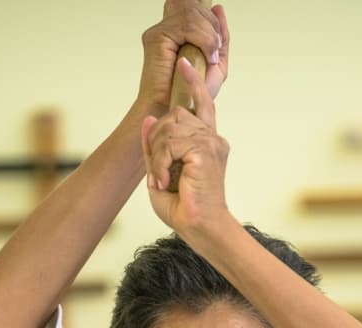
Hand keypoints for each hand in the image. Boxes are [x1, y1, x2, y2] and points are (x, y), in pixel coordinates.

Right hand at [135, 2, 229, 118]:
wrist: (177, 111)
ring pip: (192, 15)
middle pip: (195, 8)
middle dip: (213, 28)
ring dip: (209, 37)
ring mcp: (160, 32)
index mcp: (177, 32)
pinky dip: (203, 40)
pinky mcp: (157, 38)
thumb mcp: (216, 62)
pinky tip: (204, 56)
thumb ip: (219, 36)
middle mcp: (167, 28)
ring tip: (209, 57)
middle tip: (213, 52)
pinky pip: (187, 26)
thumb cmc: (191, 95)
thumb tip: (217, 8)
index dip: (207, 17)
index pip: (192, 7)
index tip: (216, 39)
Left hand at [141, 57, 230, 234]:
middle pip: (176, 113)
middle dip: (158, 137)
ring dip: (157, 154)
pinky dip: (159, 163)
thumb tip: (148, 119)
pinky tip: (163, 181)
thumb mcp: (160, 173)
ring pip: (170, 127)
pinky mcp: (205, 150)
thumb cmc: (185, 209)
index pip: (202, 103)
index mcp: (208, 142)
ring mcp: (211, 142)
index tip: (184, 64)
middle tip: (158, 171)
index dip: (193, 82)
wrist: (202, 229)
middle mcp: (213, 138)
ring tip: (161, 180)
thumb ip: (155, 147)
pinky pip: (170, 143)